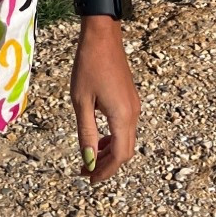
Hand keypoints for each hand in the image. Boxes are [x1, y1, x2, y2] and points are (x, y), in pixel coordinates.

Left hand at [70, 19, 138, 182]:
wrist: (102, 37)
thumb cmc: (88, 66)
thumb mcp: (81, 102)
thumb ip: (86, 132)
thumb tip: (88, 159)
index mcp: (122, 117)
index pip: (118, 156)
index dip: (104, 171)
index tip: (88, 179)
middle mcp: (133, 114)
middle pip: (125, 151)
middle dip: (107, 165)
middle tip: (86, 172)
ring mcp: (134, 106)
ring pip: (126, 140)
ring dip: (109, 153)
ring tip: (88, 158)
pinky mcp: (130, 100)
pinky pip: (125, 128)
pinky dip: (112, 139)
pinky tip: (97, 138)